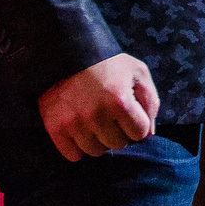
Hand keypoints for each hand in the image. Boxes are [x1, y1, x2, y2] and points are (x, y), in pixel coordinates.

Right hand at [37, 53, 159, 160]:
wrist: (67, 50)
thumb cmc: (108, 63)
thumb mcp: (137, 72)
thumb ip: (150, 102)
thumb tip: (149, 135)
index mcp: (119, 101)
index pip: (139, 133)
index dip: (137, 123)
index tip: (129, 112)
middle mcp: (95, 114)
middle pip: (117, 144)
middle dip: (118, 132)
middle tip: (110, 115)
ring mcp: (73, 122)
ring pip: (95, 151)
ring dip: (98, 140)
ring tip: (94, 120)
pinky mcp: (54, 126)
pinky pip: (72, 154)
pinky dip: (77, 147)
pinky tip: (80, 130)